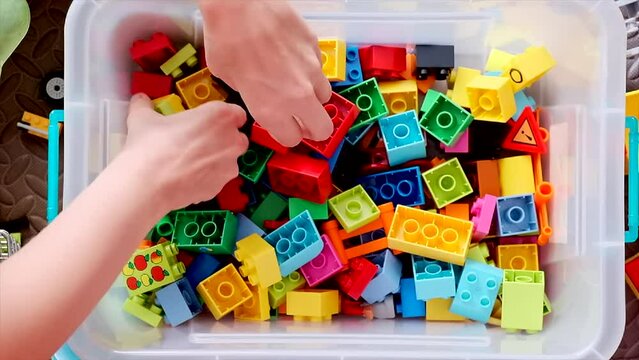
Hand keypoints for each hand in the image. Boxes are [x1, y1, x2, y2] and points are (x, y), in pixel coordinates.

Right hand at [123, 94, 248, 209]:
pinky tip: (186, 176)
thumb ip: (146, 105)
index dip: (224, 117)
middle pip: (236, 137)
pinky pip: (217, 178)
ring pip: (228, 160)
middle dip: (222, 139)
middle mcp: (232, 140)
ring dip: (215, 159)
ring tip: (189, 161)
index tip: (211, 120)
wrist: (148, 184)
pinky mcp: (220, 186)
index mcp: (220, 115)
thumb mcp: (143, 117)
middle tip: (199, 140)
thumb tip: (141, 100)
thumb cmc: (151, 146)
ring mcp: (229, 165)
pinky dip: (207, 177)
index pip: (236, 113)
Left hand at [200, 0, 332, 146]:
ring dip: (313, 98)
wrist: (240, 4)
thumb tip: (256, 93)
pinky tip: (292, 59)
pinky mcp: (317, 49)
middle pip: (322, 129)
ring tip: (297, 86)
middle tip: (303, 120)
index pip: (291, 139)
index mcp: (270, 109)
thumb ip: (250, 94)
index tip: (284, 130)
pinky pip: (320, 69)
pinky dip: (310, 70)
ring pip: (324, 98)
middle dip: (313, 128)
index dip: (287, 135)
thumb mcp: (227, 77)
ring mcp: (311, 72)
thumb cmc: (227, 38)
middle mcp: (296, 96)